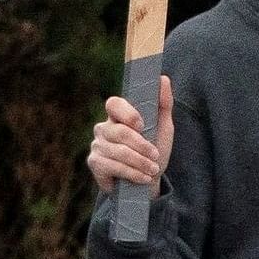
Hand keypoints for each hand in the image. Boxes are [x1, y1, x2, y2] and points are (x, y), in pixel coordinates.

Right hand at [86, 77, 172, 191]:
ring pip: (118, 151)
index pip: (114, 104)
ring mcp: (97, 145)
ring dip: (140, 162)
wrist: (147, 181)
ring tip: (152, 170)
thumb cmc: (154, 150)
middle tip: (155, 155)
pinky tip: (142, 178)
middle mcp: (104, 128)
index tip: (142, 125)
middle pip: (120, 132)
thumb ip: (163, 104)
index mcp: (118, 115)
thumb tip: (163, 78)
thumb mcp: (163, 127)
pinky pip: (112, 166)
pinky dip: (131, 173)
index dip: (127, 114)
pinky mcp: (94, 163)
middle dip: (141, 146)